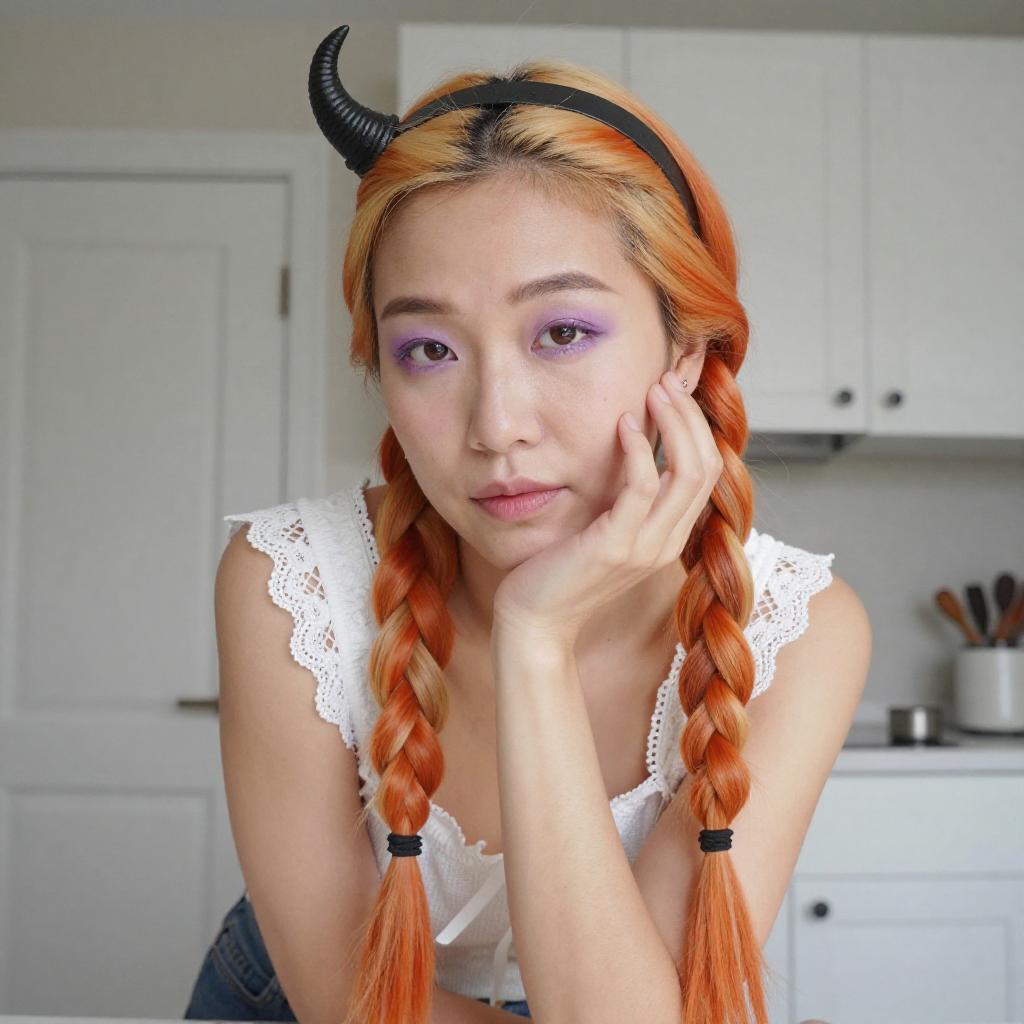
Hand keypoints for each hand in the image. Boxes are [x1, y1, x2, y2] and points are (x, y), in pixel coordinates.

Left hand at [491, 369, 724, 649]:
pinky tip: (623, 423)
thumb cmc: (560, 570)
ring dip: (675, 424)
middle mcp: (666, 543)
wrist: (535, 621)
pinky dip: (637, 450)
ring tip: (654, 390)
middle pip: (706, 467)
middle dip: (692, 417)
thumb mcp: (603, 527)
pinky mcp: (615, 547)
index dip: (697, 427)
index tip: (674, 391)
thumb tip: (631, 445)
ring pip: (687, 474)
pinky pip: (641, 489)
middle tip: (668, 380)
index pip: (706, 473)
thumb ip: (625, 497)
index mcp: (668, 537)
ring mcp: (645, 547)